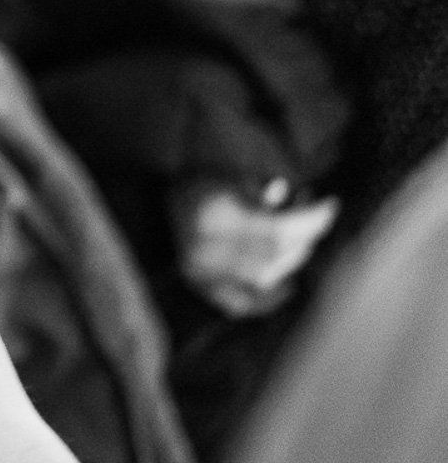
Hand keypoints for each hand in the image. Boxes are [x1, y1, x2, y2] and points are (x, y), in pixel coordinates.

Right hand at [171, 183, 338, 318]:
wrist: (150, 205)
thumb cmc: (195, 183)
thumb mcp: (230, 178)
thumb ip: (262, 191)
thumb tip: (298, 196)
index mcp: (211, 215)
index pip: (276, 229)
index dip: (310, 219)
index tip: (330, 205)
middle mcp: (204, 248)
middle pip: (273, 254)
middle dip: (303, 236)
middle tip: (316, 220)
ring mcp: (200, 273)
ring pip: (262, 278)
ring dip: (289, 261)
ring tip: (300, 244)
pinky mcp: (199, 287)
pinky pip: (241, 304)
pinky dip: (268, 300)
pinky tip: (287, 288)